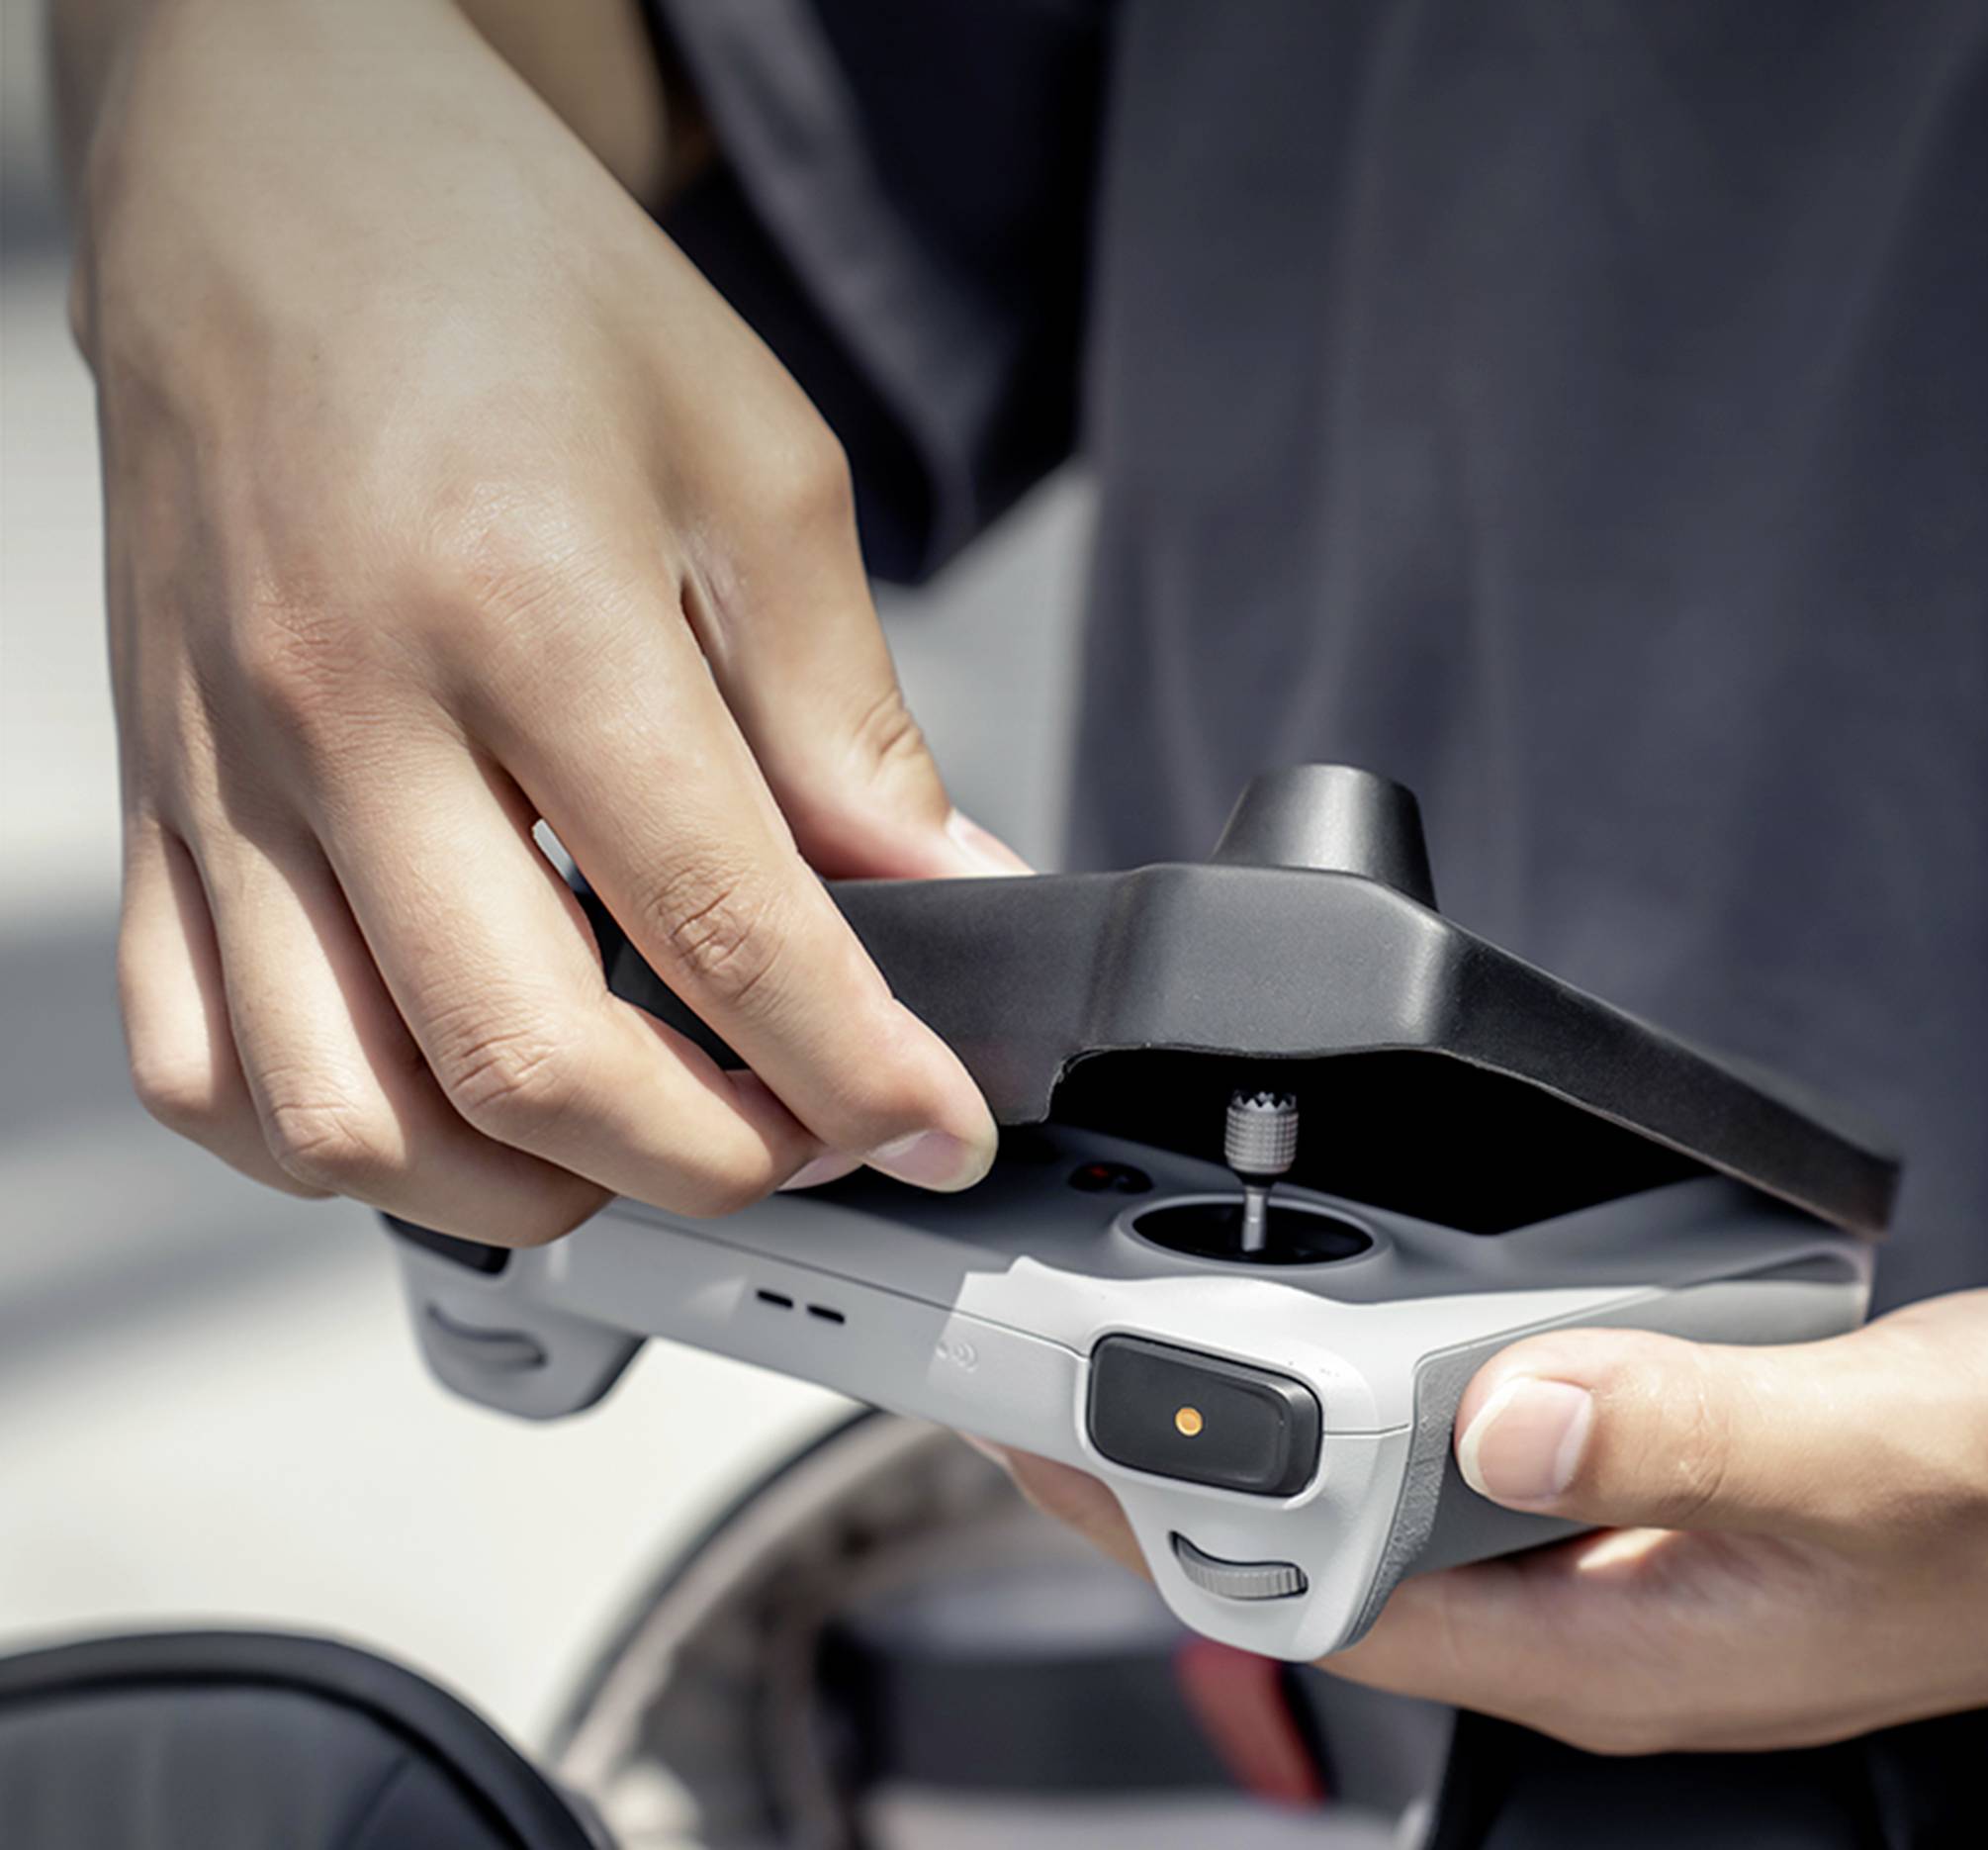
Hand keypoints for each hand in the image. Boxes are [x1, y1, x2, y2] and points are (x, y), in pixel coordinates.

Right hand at [79, 0, 1023, 1243]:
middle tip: (812, 1135)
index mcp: (524, 606)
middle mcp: (343, 709)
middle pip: (527, 1059)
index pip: (720, 922)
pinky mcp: (158, 798)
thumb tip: (949, 889)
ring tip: (645, 1137)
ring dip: (524, 1186)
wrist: (269, 167)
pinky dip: (332, 1142)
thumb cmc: (509, 282)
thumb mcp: (755, 468)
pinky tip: (448, 1104)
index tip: (938, 1130)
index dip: (857, 1068)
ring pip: (342, 1110)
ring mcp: (222, 771)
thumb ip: (847, 715)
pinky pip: (198, 1057)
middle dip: (712, 1158)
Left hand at [1000, 1287, 1987, 1750]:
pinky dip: (1413, 1368)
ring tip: (1176, 1311)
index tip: (1057, 1432)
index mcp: (1615, 1646)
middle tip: (1072, 1340)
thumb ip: (1682, 1431)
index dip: (1176, 1511)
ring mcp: (1630, 1552)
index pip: (1331, 1595)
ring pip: (1407, 1488)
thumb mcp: (1883, 1449)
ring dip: (1291, 1405)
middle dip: (1191, 1454)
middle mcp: (1599, 1614)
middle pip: (1335, 1545)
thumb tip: (1501, 1409)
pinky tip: (1385, 1298)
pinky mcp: (1668, 1482)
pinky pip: (1493, 1435)